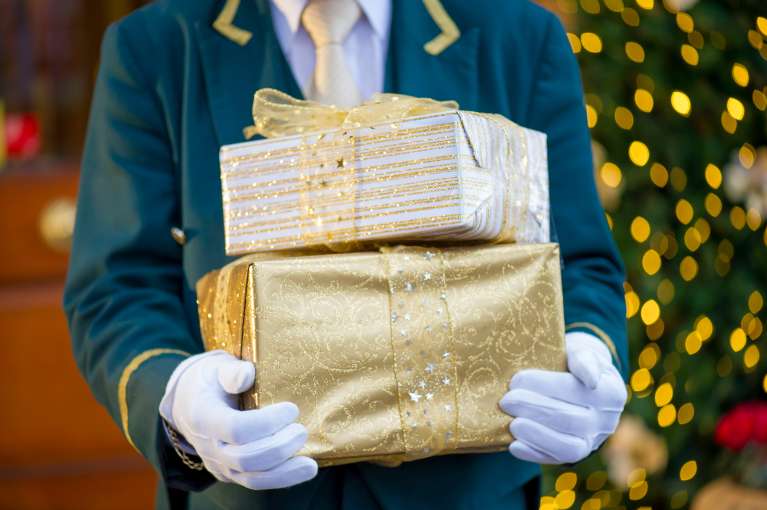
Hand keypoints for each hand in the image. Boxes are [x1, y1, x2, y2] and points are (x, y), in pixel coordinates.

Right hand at [159, 350, 317, 488]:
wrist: (189, 402)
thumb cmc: (211, 380)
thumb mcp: (217, 368)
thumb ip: (232, 371)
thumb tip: (247, 375)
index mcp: (204, 417)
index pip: (237, 429)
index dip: (267, 422)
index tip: (292, 408)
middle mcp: (209, 447)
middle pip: (245, 459)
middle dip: (279, 448)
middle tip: (301, 431)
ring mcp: (218, 463)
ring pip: (251, 479)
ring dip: (284, 473)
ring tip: (310, 465)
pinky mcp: (230, 473)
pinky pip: (255, 482)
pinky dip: (281, 479)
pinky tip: (302, 470)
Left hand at [499, 332, 626, 463]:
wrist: (580, 381)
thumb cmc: (574, 361)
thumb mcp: (582, 350)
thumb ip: (584, 358)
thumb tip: (589, 377)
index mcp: (610, 392)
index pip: (575, 390)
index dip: (545, 386)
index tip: (516, 379)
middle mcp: (606, 421)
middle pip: (569, 419)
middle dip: (533, 409)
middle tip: (506, 400)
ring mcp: (592, 441)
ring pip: (567, 447)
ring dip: (536, 435)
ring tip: (512, 423)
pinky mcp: (576, 455)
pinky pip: (556, 460)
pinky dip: (533, 453)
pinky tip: (514, 444)